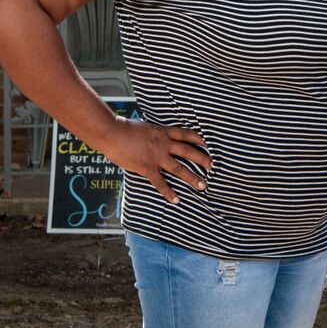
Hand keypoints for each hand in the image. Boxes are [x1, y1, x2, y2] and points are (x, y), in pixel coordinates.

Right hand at [97, 116, 211, 203]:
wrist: (112, 133)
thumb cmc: (125, 129)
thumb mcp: (146, 127)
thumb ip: (156, 134)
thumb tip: (160, 137)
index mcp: (164, 132)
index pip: (186, 134)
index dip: (199, 138)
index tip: (209, 144)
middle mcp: (164, 143)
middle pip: (188, 151)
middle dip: (202, 159)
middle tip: (213, 166)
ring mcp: (156, 156)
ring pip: (179, 168)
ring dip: (192, 178)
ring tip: (203, 186)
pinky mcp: (147, 167)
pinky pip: (160, 182)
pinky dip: (169, 192)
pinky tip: (177, 200)